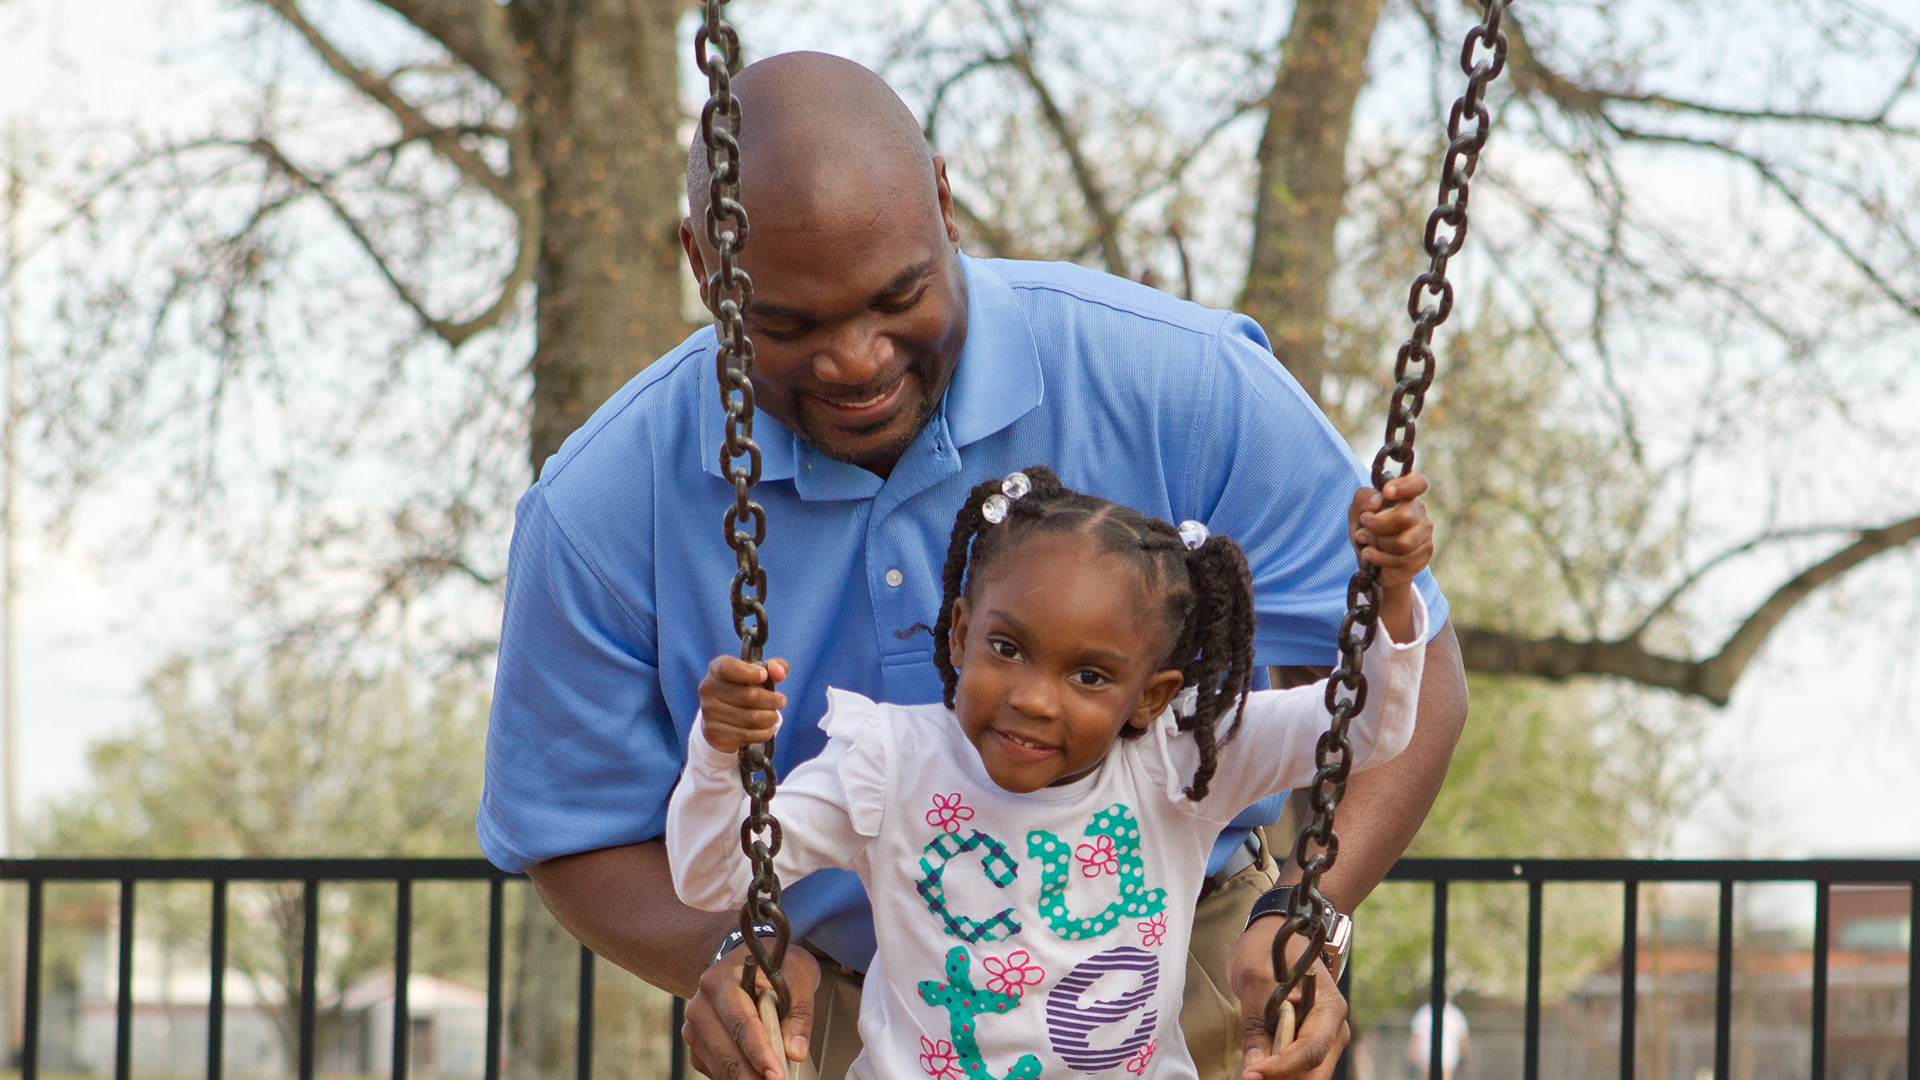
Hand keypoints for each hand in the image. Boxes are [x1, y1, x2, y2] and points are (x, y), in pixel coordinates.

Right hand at [682, 935, 818, 1079]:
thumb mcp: (798, 976)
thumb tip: (795, 1051)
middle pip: (726, 1049)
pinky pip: (715, 1068)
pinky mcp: (697, 1043)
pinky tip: (755, 1075)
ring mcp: (695, 1026)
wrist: (747, 960)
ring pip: (720, 1064)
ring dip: (745, 1078)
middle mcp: (701, 1003)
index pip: (740, 1022)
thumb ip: (799, 1013)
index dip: (759, 1052)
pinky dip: (735, 1077)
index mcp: (722, 980)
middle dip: (753, 1074)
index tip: (776, 1074)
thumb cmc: (773, 966)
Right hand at [699, 656, 790, 752]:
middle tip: (781, 701)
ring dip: (770, 718)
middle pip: (748, 695)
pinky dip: (764, 733)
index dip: (748, 672)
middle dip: (772, 700)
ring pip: (750, 718)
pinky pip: (747, 735)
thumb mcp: (762, 674)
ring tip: (774, 716)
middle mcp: (708, 689)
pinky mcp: (713, 733)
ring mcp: (708, 712)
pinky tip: (767, 729)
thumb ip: (775, 667)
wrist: (724, 718)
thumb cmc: (747, 689)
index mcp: (717, 669)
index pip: (727, 667)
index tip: (764, 676)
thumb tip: (780, 673)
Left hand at [1231, 917, 1350, 1079]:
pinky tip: (1257, 1067)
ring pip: (1307, 1074)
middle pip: (1313, 1071)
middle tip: (1248, 1076)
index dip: (1281, 1068)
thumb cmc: (1270, 949)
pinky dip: (1279, 1072)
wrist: (1279, 933)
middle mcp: (1333, 1028)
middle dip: (1283, 1078)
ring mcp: (1323, 1037)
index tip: (1251, 1075)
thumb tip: (1253, 1067)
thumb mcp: (1256, 981)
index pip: (1310, 1050)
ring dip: (1280, 1076)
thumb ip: (1257, 1025)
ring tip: (1251, 1070)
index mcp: (1329, 1009)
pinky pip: (1298, 1068)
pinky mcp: (1308, 1042)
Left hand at [1349, 473, 1434, 643]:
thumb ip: (1361, 500)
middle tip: (1362, 528)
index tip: (1386, 492)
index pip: (1419, 482)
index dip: (1406, 485)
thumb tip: (1375, 500)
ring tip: (1364, 547)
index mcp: (1406, 498)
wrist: (1372, 569)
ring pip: (1404, 541)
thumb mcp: (1355, 515)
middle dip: (1378, 523)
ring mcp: (1426, 538)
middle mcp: (1421, 515)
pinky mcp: (1423, 559)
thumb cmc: (1364, 534)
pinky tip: (1371, 559)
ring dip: (1377, 545)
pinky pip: (1403, 561)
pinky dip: (1381, 560)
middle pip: (1406, 515)